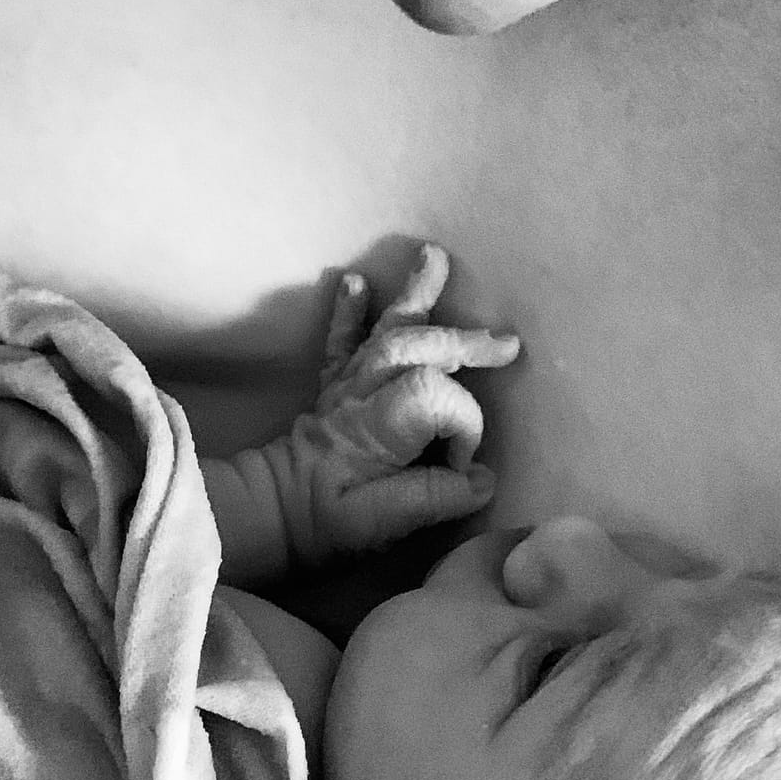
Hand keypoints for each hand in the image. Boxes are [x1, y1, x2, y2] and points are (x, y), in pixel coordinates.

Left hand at [273, 245, 520, 570]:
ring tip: (433, 256)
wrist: (273, 513)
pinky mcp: (334, 385)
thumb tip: (482, 478)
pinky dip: (350, 312)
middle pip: (417, 348)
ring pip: (385, 331)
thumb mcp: (387, 523)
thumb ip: (438, 498)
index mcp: (381, 426)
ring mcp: (349, 384)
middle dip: (464, 341)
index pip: (437, 398)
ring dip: (413, 295)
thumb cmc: (329, 522)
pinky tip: (354, 280)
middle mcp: (366, 393)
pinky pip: (341, 341)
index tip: (464, 468)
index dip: (465, 428)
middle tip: (507, 342)